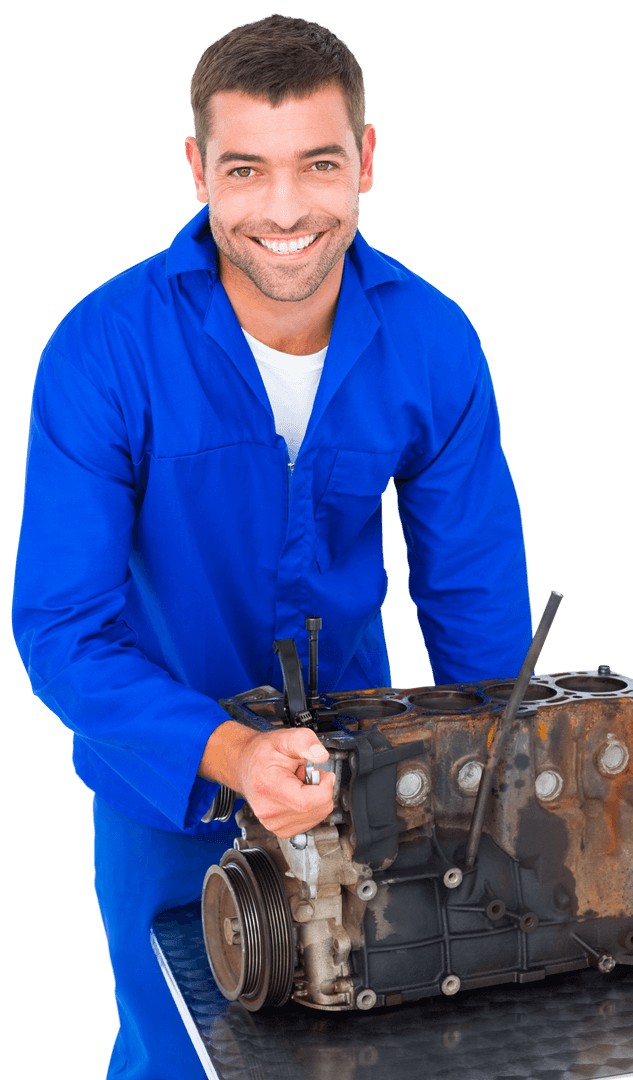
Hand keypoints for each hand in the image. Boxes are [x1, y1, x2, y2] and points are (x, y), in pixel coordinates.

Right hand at [198, 721, 334, 837]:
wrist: (246, 765)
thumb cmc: (264, 753)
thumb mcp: (285, 738)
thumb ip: (305, 742)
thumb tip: (321, 756)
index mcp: (267, 785)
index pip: (307, 801)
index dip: (325, 788)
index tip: (326, 776)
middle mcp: (268, 809)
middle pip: (315, 811)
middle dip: (322, 791)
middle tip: (309, 775)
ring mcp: (272, 823)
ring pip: (315, 818)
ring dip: (316, 800)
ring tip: (300, 784)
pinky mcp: (278, 829)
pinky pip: (308, 823)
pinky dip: (310, 809)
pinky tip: (298, 795)